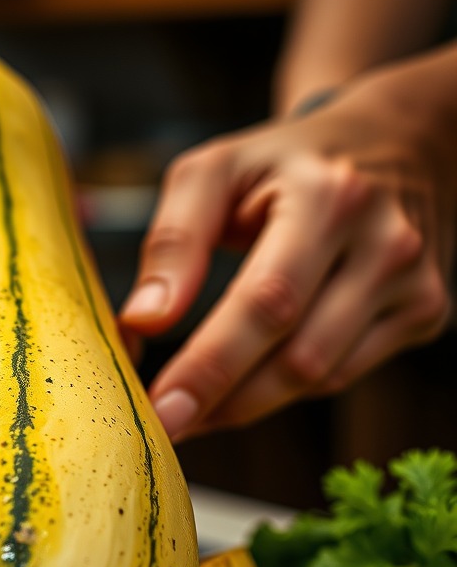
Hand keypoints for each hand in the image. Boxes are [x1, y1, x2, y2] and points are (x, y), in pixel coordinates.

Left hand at [119, 50, 455, 442]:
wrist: (391, 140)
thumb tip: (143, 320)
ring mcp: (414, 282)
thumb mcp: (215, 170)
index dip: (210, 364)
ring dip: (248, 403)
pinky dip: (284, 389)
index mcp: (328, 196)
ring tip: (194, 404)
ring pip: (320, 377)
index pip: (266, 301)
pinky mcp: (424, 311)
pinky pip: (342, 374)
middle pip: (299, 355)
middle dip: (223, 400)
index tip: (160, 409)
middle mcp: (386, 241)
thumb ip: (173, 240)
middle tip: (165, 426)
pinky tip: (244, 382)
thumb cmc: (283, 162)